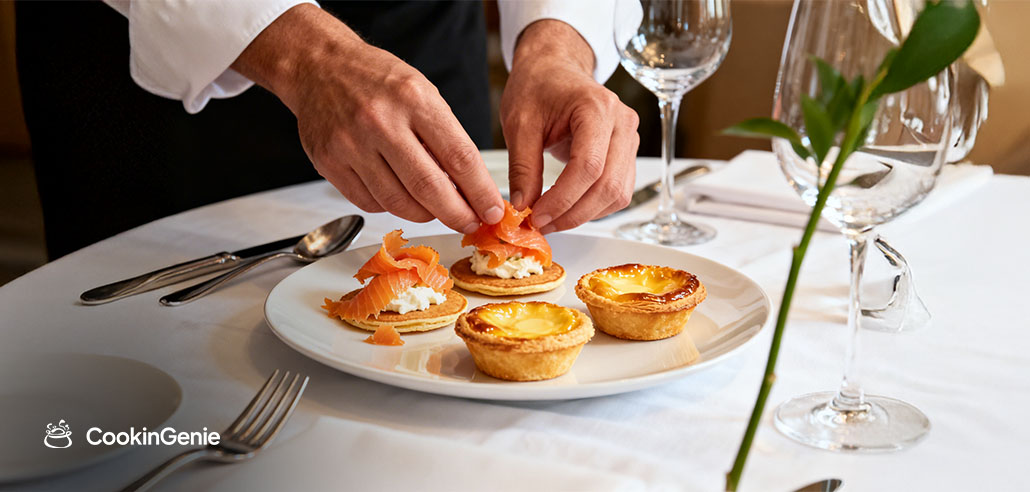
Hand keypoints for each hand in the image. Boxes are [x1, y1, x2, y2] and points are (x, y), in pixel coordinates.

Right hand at [232, 4, 503, 232]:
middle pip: (429, 188)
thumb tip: (471, 188)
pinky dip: (391, 206)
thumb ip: (445, 137)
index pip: (459, 157)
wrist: (319, 66)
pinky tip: (399, 196)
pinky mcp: (329, 163)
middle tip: (469, 223)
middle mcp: (380, 122)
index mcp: (413, 99)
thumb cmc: (378, 80)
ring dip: (425, 214)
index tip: (492, 211)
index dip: (480, 192)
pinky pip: (370, 202)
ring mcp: (351, 144)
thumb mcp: (422, 92)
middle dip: (457, 214)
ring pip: (398, 202)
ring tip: (436, 210)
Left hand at [501, 20, 639, 233]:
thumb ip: (522, 166)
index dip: (563, 199)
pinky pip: (618, 191)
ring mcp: (630, 138)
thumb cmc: (537, 87)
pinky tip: (567, 209)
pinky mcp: (627, 153)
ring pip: (618, 193)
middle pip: (609, 185)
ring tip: (551, 219)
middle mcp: (622, 123)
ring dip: (585, 214)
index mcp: (597, 108)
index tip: (536, 215)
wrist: (554, 68)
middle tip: (542, 224)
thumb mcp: (519, 123)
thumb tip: (523, 205)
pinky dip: (594, 207)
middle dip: (574, 213)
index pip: (588, 166)